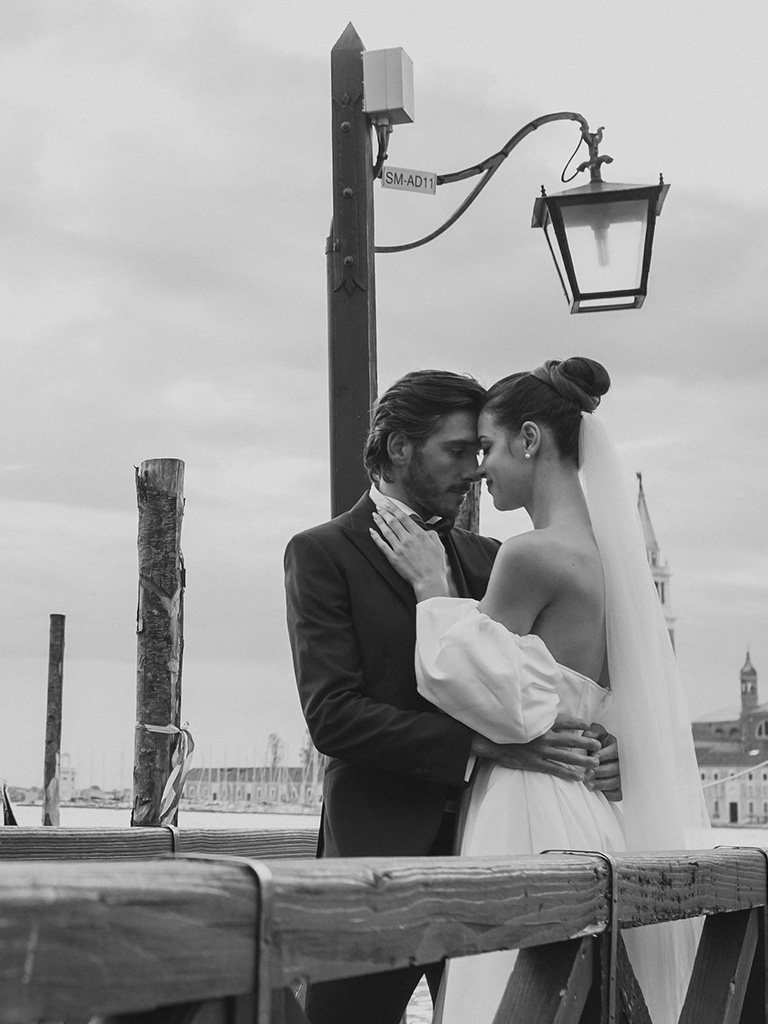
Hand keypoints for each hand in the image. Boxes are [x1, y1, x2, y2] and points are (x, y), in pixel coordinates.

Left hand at [369, 501, 449, 598]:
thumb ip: (432, 535)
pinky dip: (376, 537)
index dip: (394, 508)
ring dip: (379, 521)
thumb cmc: (436, 566)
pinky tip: (371, 531)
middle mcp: (408, 539)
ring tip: (374, 515)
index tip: (387, 503)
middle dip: (384, 512)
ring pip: (386, 531)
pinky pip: (382, 545)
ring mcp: (399, 548)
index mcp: (419, 534)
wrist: (429, 581)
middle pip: (393, 521)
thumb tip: (426, 530)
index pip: (403, 517)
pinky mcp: (393, 558)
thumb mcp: (439, 546)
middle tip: (378, 505)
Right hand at [471, 714, 600, 781]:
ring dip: (582, 760)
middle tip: (599, 746)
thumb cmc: (507, 727)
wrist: (491, 741)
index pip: (564, 722)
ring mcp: (540, 751)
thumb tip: (547, 710)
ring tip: (594, 763)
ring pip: (566, 756)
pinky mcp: (535, 763)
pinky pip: (555, 769)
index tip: (588, 725)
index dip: (577, 724)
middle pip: (570, 741)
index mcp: (541, 724)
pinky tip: (578, 777)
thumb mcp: (522, 716)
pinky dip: (567, 773)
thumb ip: (536, 715)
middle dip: (586, 744)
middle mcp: (543, 737)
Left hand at [582, 722, 621, 800]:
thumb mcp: (595, 732)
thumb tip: (588, 734)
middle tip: (588, 773)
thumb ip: (593, 732)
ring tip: (589, 785)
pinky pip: (618, 794)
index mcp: (618, 747)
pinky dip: (609, 795)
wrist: (594, 753)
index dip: (604, 754)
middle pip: (616, 769)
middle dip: (601, 771)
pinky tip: (599, 793)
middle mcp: (622, 762)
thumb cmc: (595, 741)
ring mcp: (621, 776)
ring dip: (602, 784)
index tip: (594, 757)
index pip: (615, 751)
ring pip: (616, 782)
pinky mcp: (618, 788)